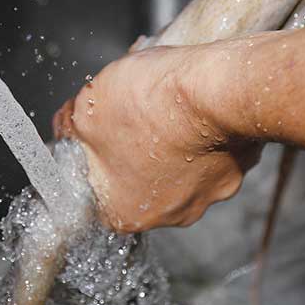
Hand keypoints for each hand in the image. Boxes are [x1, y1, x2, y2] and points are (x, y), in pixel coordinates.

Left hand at [53, 43, 261, 231]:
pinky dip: (202, 132)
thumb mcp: (86, 109)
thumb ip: (71, 128)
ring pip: (178, 164)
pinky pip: (211, 151)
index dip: (89, 152)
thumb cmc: (152, 104)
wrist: (219, 89)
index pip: (94, 188)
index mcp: (123, 213)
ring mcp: (208, 196)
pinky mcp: (237, 171)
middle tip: (131, 109)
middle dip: (131, 145)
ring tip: (168, 103)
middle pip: (136, 178)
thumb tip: (67, 129)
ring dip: (170, 139)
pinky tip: (195, 106)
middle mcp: (168, 215)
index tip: (93, 127)